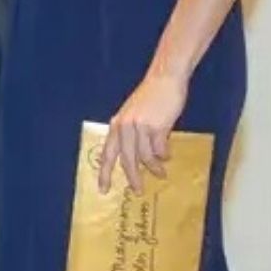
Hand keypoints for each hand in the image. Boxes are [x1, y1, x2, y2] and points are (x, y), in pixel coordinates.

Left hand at [98, 72, 187, 194]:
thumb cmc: (150, 97)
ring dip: (154, 167)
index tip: (103, 189)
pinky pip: (160, 149)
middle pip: (127, 160)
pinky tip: (167, 155)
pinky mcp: (156, 126)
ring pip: (145, 157)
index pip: (107, 153)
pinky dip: (164, 155)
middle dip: (133, 178)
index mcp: (117, 125)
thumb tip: (136, 159)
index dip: (105, 173)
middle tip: (138, 191)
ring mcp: (140, 127)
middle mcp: (125, 127)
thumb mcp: (133, 115)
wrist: (164, 80)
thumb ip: (130, 134)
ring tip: (161, 173)